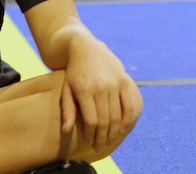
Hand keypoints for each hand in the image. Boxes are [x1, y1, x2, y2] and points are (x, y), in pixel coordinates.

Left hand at [60, 34, 141, 152]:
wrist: (85, 48)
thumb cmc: (73, 72)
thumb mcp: (66, 89)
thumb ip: (67, 109)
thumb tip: (65, 130)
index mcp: (84, 90)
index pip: (91, 120)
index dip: (92, 134)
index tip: (90, 142)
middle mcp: (100, 87)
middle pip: (105, 120)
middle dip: (103, 137)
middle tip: (100, 147)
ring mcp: (114, 83)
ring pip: (117, 115)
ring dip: (114, 132)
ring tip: (110, 141)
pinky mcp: (124, 80)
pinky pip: (129, 104)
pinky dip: (128, 119)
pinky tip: (123, 129)